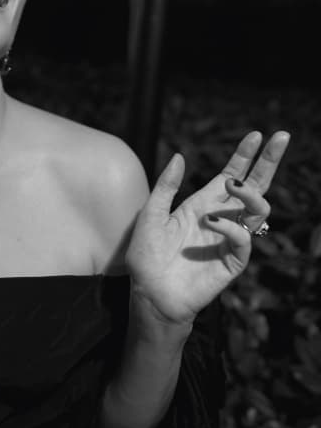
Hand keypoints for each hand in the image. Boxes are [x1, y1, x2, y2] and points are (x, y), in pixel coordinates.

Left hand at [124, 131, 289, 326]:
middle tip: (281, 137)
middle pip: (254, 186)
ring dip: (250, 193)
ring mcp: (228, 239)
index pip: (232, 174)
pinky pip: (244, 240)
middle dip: (268, 162)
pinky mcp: (231, 262)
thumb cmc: (147, 255)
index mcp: (203, 204)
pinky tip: (212, 222)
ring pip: (258, 211)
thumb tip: (179, 155)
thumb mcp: (151, 214)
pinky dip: (232, 227)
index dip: (245, 156)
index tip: (257, 134)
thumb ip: (166, 186)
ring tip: (231, 184)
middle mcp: (221, 218)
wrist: (148, 292)